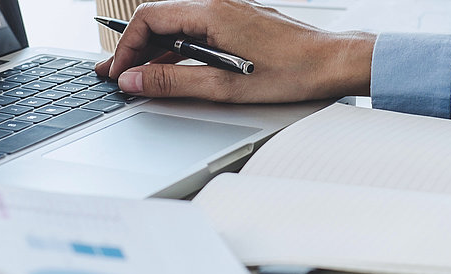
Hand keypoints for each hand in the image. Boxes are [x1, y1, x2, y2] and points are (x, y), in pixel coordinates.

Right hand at [94, 0, 375, 102]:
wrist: (336, 62)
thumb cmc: (294, 72)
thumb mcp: (225, 87)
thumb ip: (174, 82)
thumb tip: (135, 81)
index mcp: (212, 12)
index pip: (149, 18)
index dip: (126, 47)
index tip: (117, 73)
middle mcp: (219, 4)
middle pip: (159, 19)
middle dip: (133, 49)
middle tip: (115, 75)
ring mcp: (230, 10)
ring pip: (177, 25)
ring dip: (155, 51)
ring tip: (136, 77)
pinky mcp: (239, 21)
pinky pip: (197, 29)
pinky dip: (178, 49)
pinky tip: (172, 71)